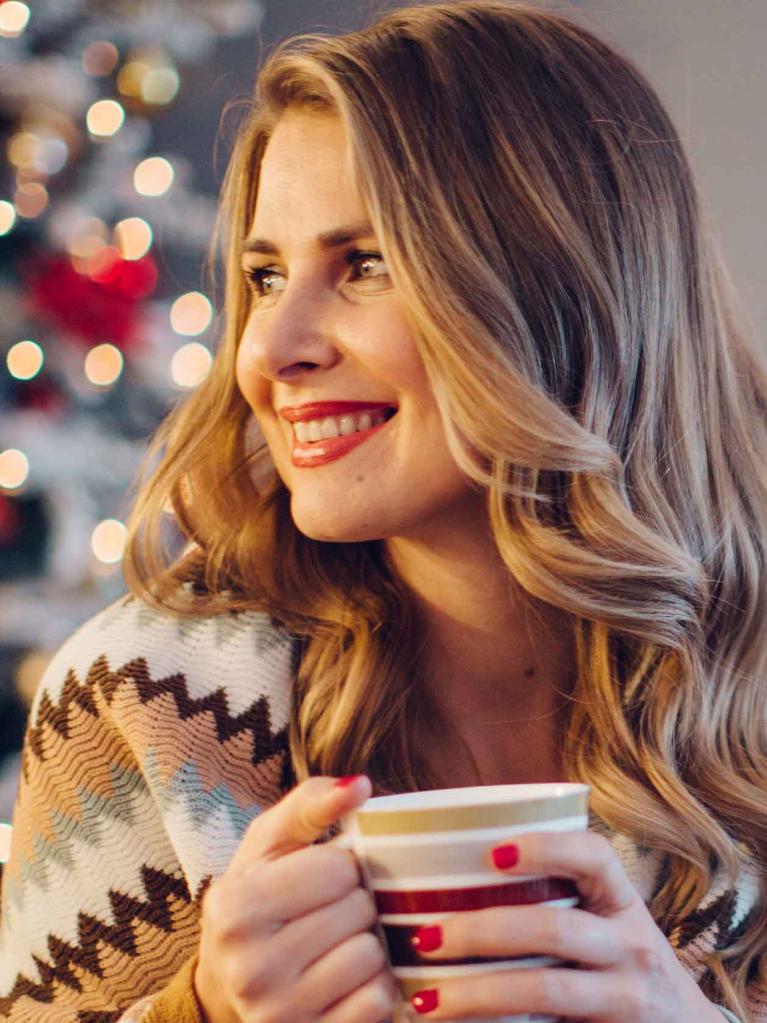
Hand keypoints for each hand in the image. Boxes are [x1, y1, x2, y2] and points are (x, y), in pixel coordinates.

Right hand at [194, 775, 396, 1022]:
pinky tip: (346, 978)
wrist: (230, 984)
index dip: (343, 866)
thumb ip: (311, 803)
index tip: (324, 876)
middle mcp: (250, 967)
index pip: (338, 870)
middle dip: (357, 903)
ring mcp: (279, 1013)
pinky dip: (374, 985)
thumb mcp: (270, 843)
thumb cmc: (260, 897)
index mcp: (235, 907)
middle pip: (358, 912)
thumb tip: (360, 785)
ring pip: (371, 956)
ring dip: (367, 943)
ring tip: (338, 941)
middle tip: (332, 911)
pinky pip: (377, 1001)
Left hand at [407, 829, 724, 1022]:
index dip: (546, 846)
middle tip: (427, 937)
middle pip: (555, 929)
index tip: (493, 852)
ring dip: (479, 994)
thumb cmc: (620, 959)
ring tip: (426, 999)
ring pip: (546, 991)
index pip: (595, 856)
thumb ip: (555, 897)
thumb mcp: (606, 921)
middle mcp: (632, 947)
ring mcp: (626, 998)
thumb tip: (449, 875)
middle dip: (483, 930)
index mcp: (622, 902)